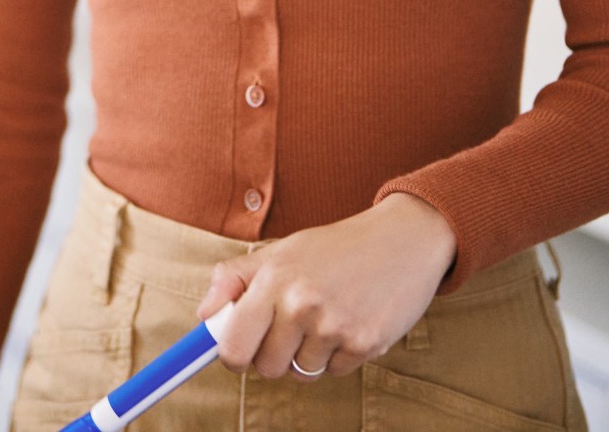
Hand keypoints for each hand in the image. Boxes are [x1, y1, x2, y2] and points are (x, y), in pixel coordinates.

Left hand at [195, 193, 457, 378]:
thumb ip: (237, 279)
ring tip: (329, 315)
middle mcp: (301, 302)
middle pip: (266, 368)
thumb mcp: (284, 250)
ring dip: (311, 353)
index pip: (232, 347)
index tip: (242, 347)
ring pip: (301, 372)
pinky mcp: (364, 343)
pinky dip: (340, 354)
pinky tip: (352, 319)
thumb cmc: (338, 246)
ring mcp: (334, 324)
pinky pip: (334, 372)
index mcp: (276, 277)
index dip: (233, 353)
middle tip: (296, 324)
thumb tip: (203, 316)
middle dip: (276, 354)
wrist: (405, 237)